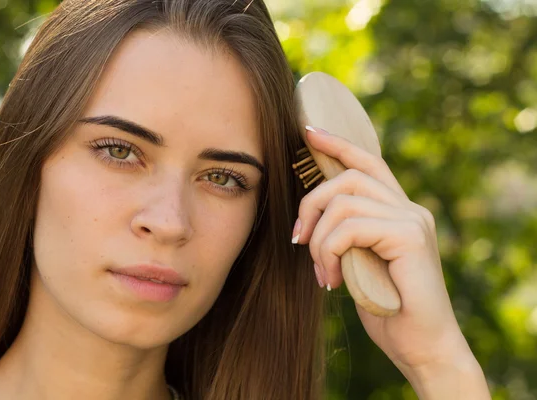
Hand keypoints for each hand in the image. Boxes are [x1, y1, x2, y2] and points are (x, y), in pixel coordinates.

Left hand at [292, 126, 474, 372]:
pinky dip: (330, 251)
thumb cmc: (386, 307)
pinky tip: (333, 280)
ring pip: (344, 201)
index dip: (338, 144)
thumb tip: (313, 215)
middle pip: (348, 177)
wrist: (420, 346)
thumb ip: (347, 234)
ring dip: (319, 238)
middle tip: (298, 240)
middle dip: (312, 203)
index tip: (308, 132)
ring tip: (321, 271)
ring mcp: (413, 220)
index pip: (368, 163)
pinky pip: (350, 227)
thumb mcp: (358, 261)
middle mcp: (409, 209)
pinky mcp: (410, 237)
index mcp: (398, 211)